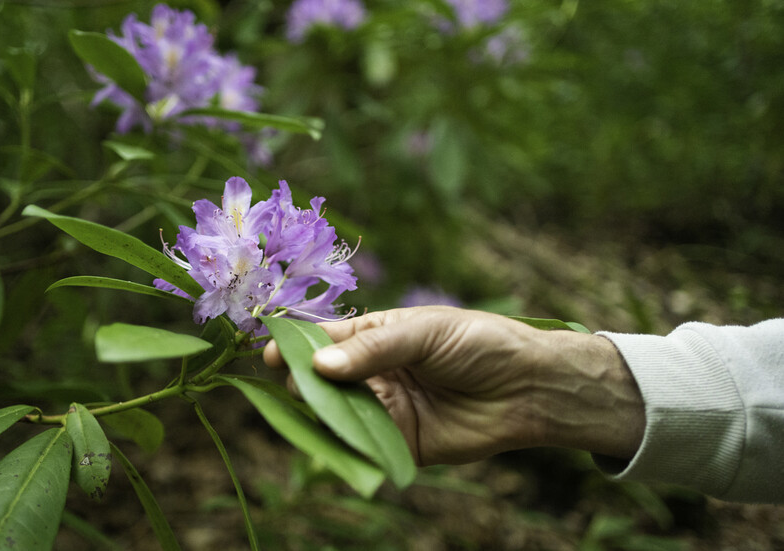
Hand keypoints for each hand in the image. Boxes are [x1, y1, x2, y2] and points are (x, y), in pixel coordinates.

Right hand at [263, 306, 644, 465]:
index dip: (293, 346)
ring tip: (314, 417)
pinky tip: (336, 445)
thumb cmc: (478, 342)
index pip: (320, 339)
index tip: (269, 355)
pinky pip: (362, 447)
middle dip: (304, 385)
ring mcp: (382, 409)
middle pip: (319, 381)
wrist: (529, 386)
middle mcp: (370, 373)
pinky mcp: (398, 443)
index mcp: (372, 336)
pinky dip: (346, 448)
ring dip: (320, 418)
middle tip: (303, 388)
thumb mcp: (423, 333)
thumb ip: (372, 350)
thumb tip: (318, 365)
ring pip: (334, 416)